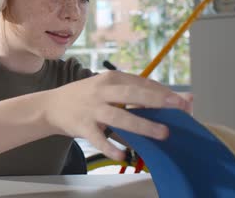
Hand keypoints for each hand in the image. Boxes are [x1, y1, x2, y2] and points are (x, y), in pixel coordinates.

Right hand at [41, 71, 190, 160]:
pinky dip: (111, 147)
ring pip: (119, 117)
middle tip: (180, 107)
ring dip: (143, 125)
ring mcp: (92, 109)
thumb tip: (167, 98)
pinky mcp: (83, 126)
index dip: (163, 92)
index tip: (183, 101)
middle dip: (157, 100)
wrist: (51, 106)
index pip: (141, 83)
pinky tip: (123, 155)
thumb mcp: (105, 87)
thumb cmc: (85, 96)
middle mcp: (101, 91)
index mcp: (110, 78)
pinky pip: (99, 139)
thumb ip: (132, 91)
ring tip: (163, 133)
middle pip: (132, 94)